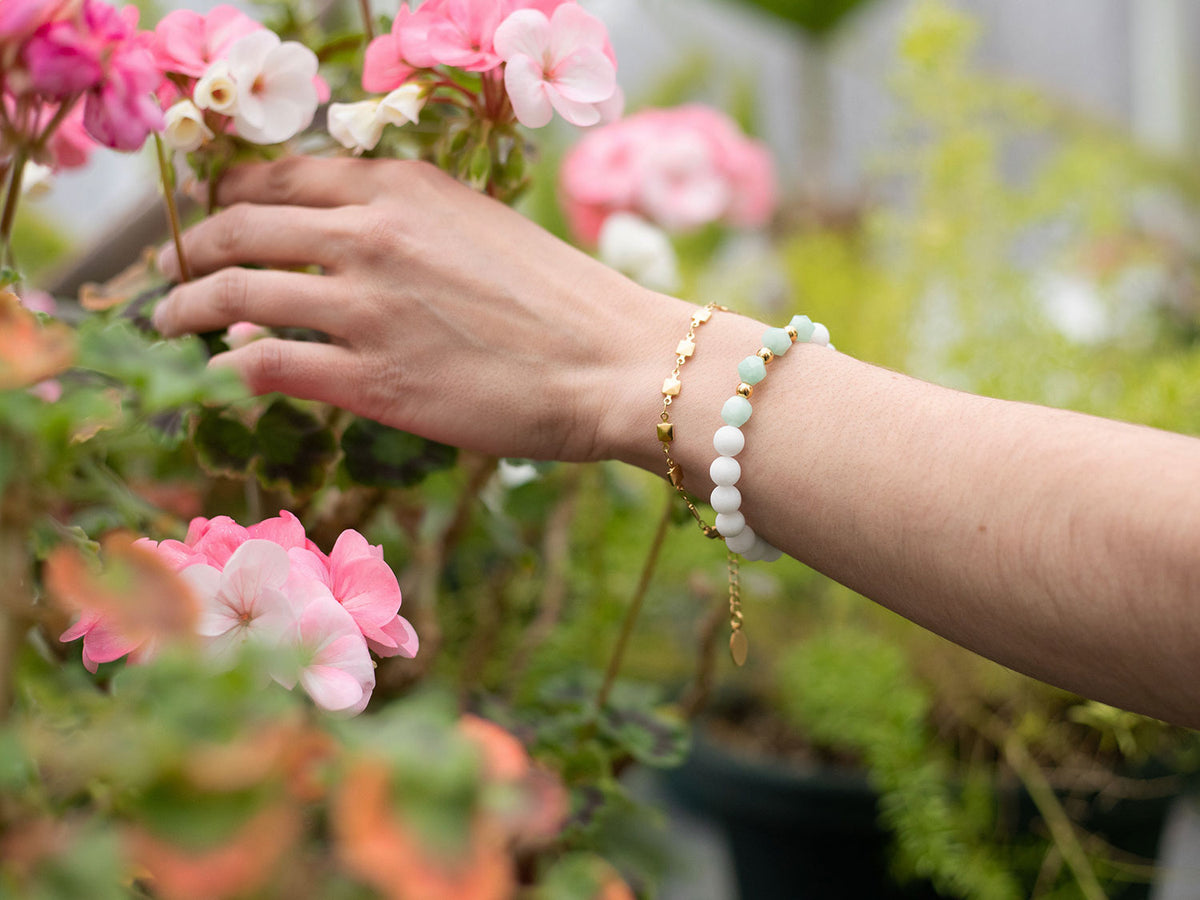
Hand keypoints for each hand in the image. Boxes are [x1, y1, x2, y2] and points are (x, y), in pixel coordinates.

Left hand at [152, 156, 686, 461]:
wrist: (612, 361)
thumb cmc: (561, 299)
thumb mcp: (477, 228)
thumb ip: (402, 228)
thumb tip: (332, 251)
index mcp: (400, 185)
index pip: (280, 174)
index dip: (229, 197)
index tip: (213, 218)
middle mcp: (370, 232)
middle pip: (240, 227)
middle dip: (190, 247)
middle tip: (171, 268)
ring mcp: (365, 306)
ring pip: (235, 294)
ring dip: (187, 307)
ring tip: (169, 323)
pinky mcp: (371, 379)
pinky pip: (268, 365)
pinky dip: (234, 368)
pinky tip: (228, 375)